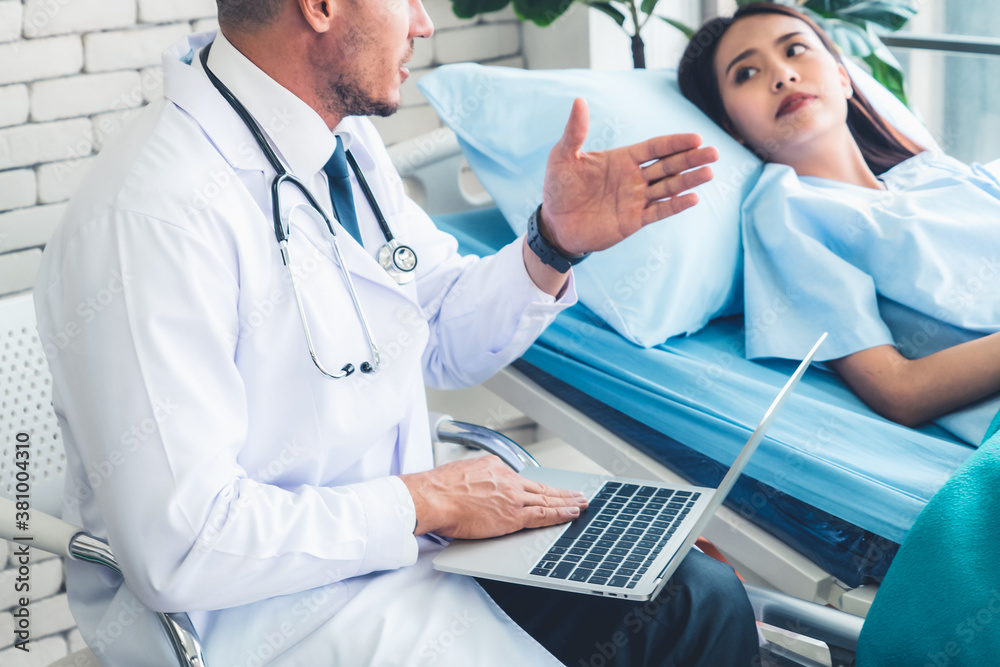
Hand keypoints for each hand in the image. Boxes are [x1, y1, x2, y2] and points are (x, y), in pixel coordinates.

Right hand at [398, 455, 587, 538]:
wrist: (433, 497)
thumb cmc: (439, 489)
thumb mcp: (461, 471)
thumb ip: (476, 477)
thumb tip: (478, 484)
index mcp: (494, 467)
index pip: (521, 480)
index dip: (538, 486)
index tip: (547, 489)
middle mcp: (507, 480)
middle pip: (540, 487)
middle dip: (561, 492)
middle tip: (577, 494)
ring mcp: (512, 497)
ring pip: (546, 499)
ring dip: (566, 502)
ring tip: (580, 504)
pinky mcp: (513, 515)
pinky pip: (543, 515)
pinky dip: (560, 514)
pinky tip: (571, 513)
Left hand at [541, 98, 718, 254]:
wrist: (555, 224)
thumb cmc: (559, 188)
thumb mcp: (563, 157)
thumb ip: (575, 132)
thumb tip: (579, 101)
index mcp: (622, 159)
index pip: (655, 148)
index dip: (675, 143)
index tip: (696, 137)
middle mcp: (633, 178)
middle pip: (668, 166)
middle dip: (690, 159)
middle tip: (714, 152)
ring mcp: (635, 200)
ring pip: (668, 187)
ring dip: (689, 180)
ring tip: (709, 172)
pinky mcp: (633, 221)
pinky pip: (658, 212)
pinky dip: (675, 205)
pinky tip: (693, 197)